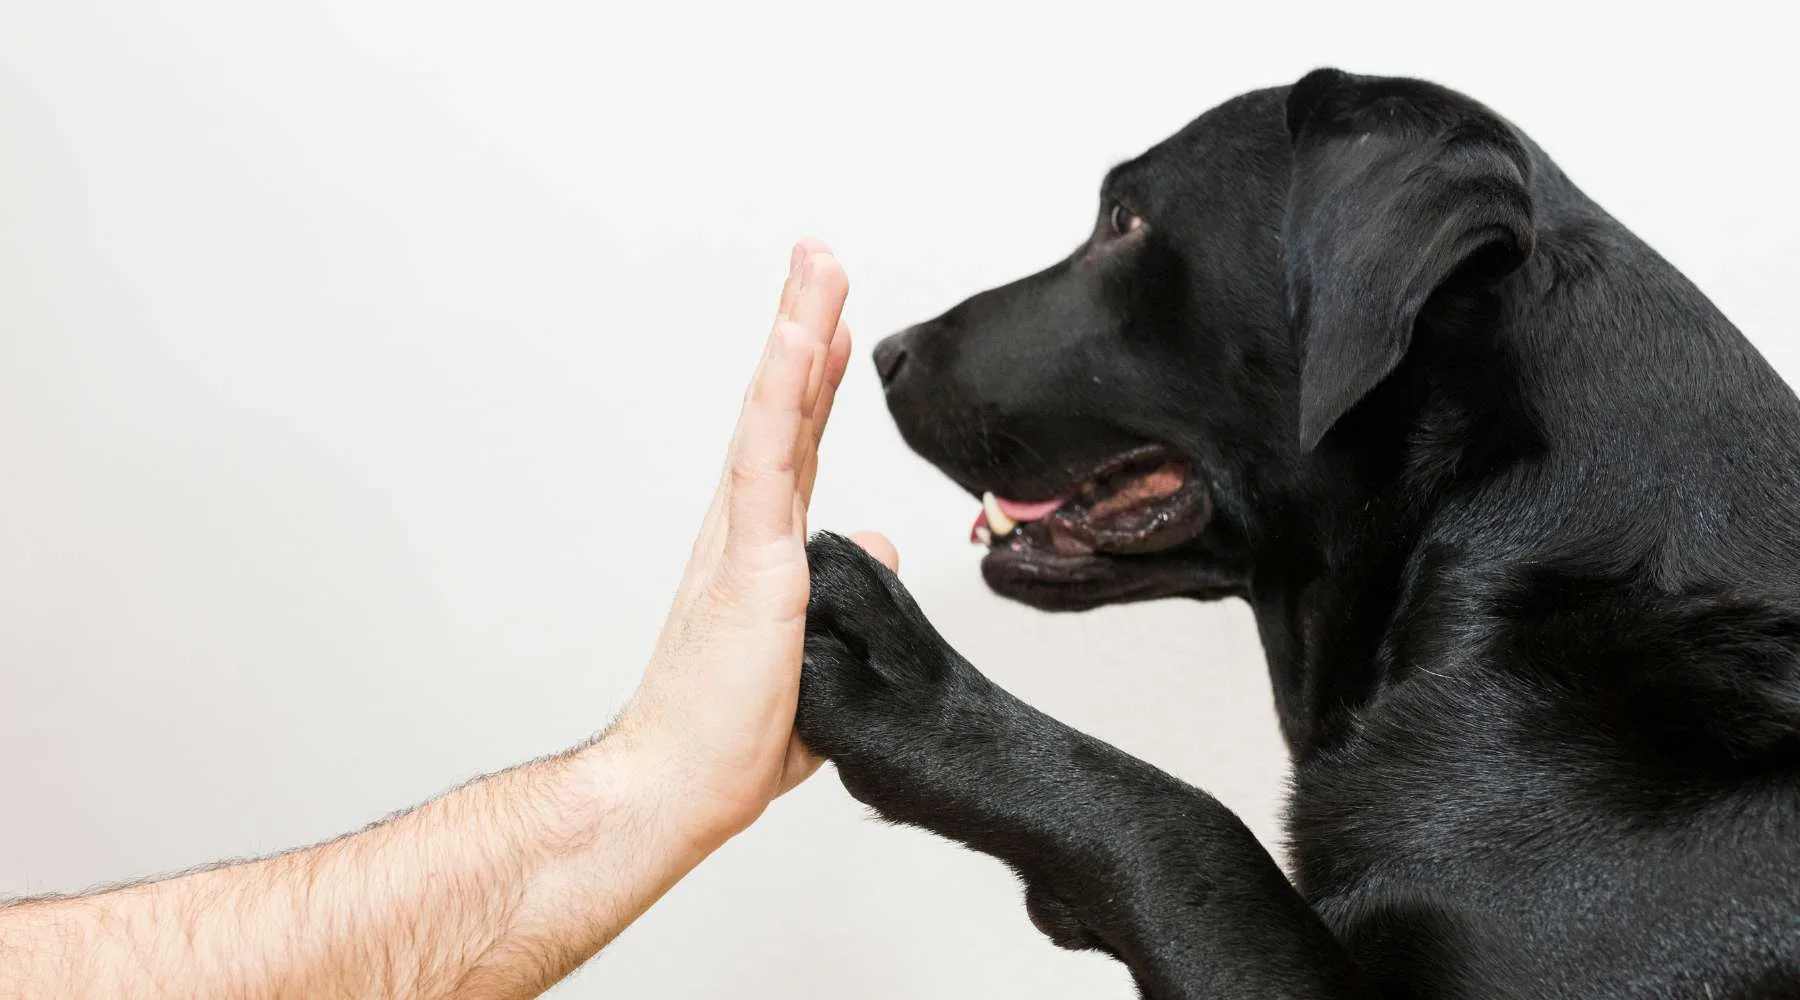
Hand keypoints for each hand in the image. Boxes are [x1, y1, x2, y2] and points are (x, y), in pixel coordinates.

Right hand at [608, 240, 897, 850]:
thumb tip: (880, 542)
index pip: (795, 449)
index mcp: (760, 552)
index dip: (814, 385)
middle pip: (782, 410)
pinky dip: (783, 393)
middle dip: (803, 329)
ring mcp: (745, 538)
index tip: (834, 326)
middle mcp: (745, 530)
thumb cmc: (728, 738)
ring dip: (796, 333)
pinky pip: (768, 459)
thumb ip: (848, 590)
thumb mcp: (819, 652)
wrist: (678, 787)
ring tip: (817, 263)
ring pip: (773, 413)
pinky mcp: (751, 559)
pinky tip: (801, 338)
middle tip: (818, 260)